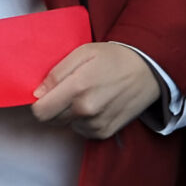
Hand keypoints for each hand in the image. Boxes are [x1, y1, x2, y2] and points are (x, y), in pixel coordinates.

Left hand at [31, 42, 161, 139]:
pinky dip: (83, 121)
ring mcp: (96, 125)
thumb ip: (57, 72)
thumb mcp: (82, 52)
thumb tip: (38, 93)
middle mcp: (86, 111)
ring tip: (85, 95)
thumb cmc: (113, 58)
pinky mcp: (105, 133)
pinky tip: (95, 105)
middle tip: (67, 90)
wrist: (147, 71)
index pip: (40, 111)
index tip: (45, 93)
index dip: (38, 102)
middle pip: (52, 120)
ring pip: (67, 125)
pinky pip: (82, 131)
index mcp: (77, 88)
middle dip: (53, 106)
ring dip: (69, 113)